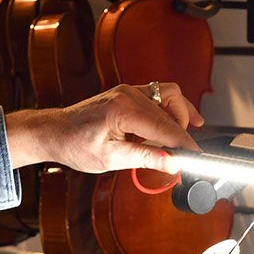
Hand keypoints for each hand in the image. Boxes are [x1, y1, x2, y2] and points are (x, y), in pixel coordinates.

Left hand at [3, 83, 204, 172]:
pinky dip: (171, 109)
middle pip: (172, 112)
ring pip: (170, 96)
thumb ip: (145, 157)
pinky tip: (176, 124)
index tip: (198, 159)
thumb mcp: (110, 158)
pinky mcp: (129, 93)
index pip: (166, 127)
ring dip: (181, 117)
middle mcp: (128, 94)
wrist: (55, 132)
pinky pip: (160, 94)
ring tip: (183, 140)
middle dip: (184, 135)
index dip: (185, 145)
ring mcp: (129, 91)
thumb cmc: (75, 145)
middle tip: (188, 158)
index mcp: (123, 109)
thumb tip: (172, 163)